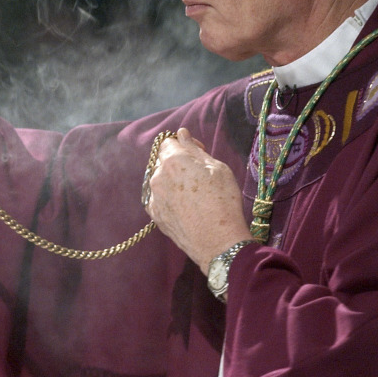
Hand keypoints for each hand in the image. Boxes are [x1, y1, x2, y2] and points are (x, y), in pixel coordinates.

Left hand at [144, 128, 252, 273]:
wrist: (218, 242)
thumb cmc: (223, 201)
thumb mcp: (217, 168)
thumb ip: (195, 150)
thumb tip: (182, 134)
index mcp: (173, 160)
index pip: (168, 142)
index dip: (183, 145)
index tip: (197, 154)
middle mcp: (158, 176)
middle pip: (162, 160)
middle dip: (176, 162)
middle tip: (197, 175)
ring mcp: (154, 197)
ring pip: (160, 180)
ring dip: (172, 181)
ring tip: (192, 194)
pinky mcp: (155, 215)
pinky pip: (158, 198)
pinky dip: (168, 197)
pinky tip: (184, 206)